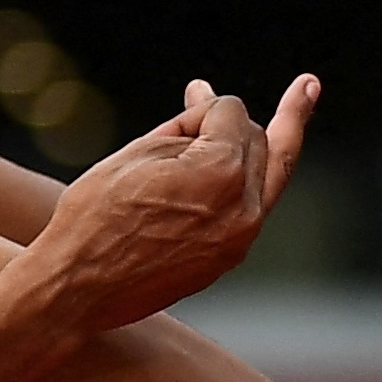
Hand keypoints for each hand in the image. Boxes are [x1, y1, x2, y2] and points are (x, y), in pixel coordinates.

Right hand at [23, 74, 320, 333]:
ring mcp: (239, 239)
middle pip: (260, 141)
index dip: (205, 105)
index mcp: (219, 170)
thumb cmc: (93, 218)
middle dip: (243, 120)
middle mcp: (242, 206)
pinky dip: (252, 181)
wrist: (74, 290)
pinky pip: (252, 208)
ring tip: (307, 92)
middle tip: (269, 91)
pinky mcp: (228, 260)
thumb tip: (210, 103)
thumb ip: (184, 126)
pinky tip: (259, 157)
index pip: (232, 114)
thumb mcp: (135, 154)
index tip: (188, 99)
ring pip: (271, 175)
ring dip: (277, 140)